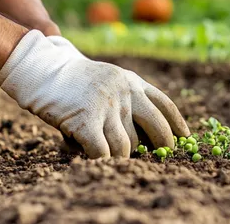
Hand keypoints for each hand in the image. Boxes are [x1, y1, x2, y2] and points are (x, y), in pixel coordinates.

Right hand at [0, 30, 189, 157]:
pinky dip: (102, 160)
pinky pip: (103, 152)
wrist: (44, 68)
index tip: (185, 137)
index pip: (166, 105)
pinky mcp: (87, 121)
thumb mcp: (110, 79)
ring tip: (105, 151)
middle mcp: (126, 93)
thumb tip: (146, 135)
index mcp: (133, 82)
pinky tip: (96, 158)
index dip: (177, 124)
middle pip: (157, 130)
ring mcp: (108, 107)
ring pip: (128, 147)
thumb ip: (128, 98)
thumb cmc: (74, 80)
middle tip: (154, 158)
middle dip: (159, 147)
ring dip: (120, 156)